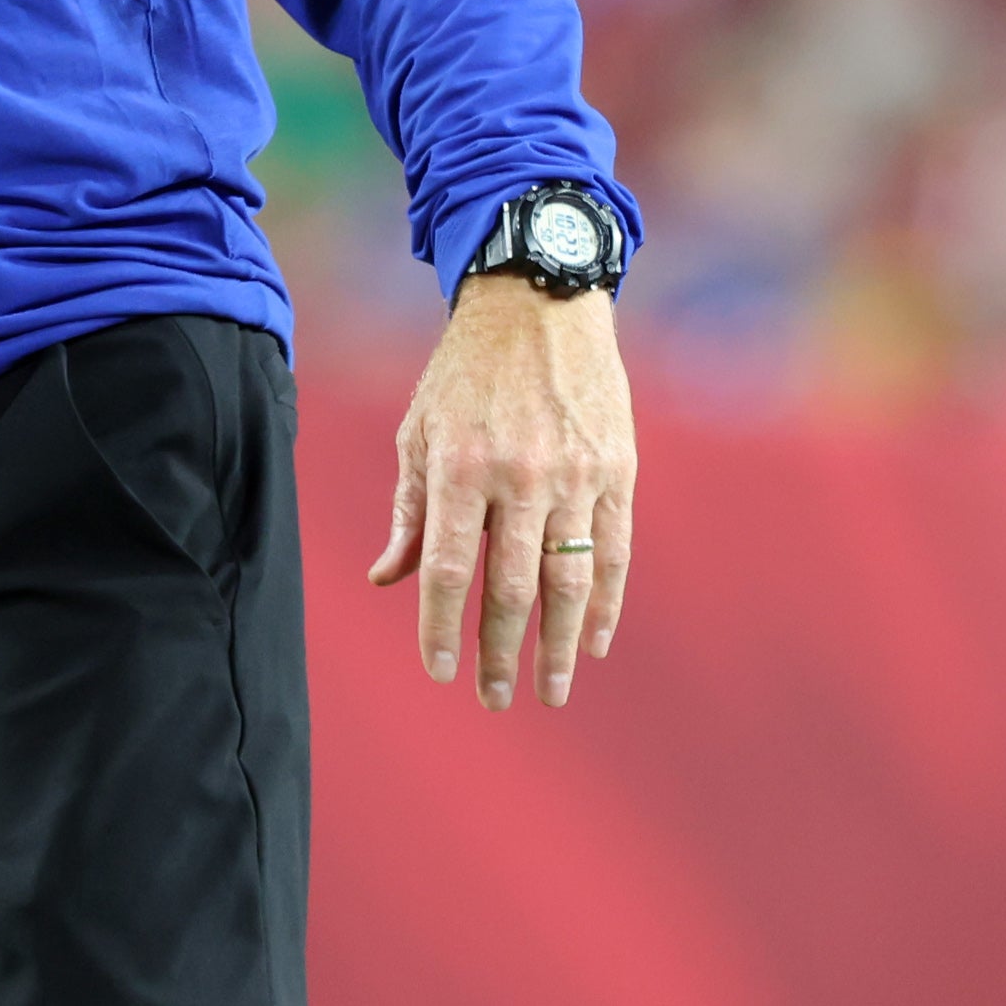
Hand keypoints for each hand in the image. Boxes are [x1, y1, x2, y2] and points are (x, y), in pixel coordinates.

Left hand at [368, 274, 636, 708]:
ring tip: (548, 691)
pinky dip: (606, 605)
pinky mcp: (619, 470)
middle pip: (511, 588)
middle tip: (494, 699)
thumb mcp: (417, 431)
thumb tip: (386, 581)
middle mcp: (519, 476)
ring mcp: (575, 475)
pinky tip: (592, 642)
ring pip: (570, 582)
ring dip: (559, 647)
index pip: (446, 568)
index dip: (440, 627)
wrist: (538, 306)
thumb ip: (409, 511)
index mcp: (459, 467)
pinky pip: (616, 553)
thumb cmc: (463, 374)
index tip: (437, 671)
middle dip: (501, 653)